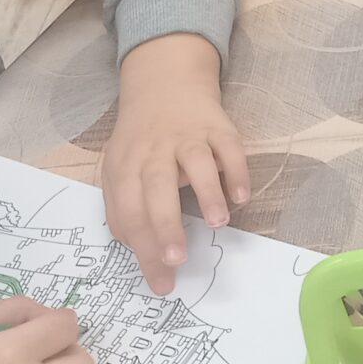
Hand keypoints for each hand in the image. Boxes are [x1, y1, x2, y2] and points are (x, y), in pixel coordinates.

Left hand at [102, 33, 249, 291]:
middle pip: (155, 189)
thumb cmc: (142, 141)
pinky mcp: (216, 126)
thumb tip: (140, 253)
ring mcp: (186, 136)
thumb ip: (125, 208)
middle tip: (178, 260)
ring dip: (206, 194)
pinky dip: (236, 171)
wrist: (163, 82)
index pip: (128, 211)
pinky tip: (241, 197)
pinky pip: (228, 147)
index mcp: (125, 167)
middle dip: (165, 226)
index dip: (143, 248)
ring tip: (217, 225)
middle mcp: (154, 151)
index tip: (161, 281)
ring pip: (194, 163)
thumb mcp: (121, 169)